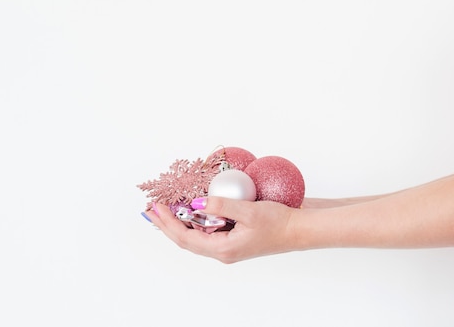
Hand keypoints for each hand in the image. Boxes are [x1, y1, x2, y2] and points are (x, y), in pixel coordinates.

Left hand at [145, 197, 297, 263]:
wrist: (300, 229)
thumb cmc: (279, 223)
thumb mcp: (250, 211)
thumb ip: (221, 206)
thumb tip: (196, 204)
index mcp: (223, 249)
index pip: (186, 238)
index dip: (168, 223)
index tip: (157, 207)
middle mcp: (223, 250)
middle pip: (187, 239)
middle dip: (168, 224)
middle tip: (153, 209)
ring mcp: (229, 244)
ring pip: (197, 235)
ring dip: (181, 221)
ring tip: (168, 207)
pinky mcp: (235, 236)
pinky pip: (210, 229)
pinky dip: (197, 219)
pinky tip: (194, 208)